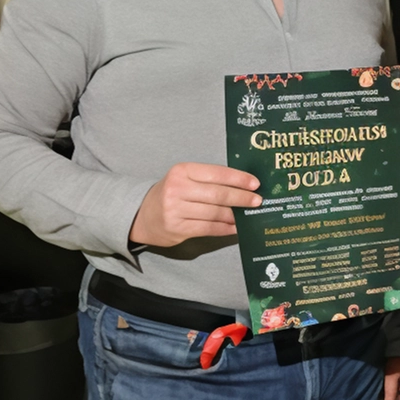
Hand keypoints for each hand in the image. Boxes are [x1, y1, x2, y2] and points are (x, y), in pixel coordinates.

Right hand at [128, 163, 260, 247]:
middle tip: (257, 201)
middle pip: (218, 194)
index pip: (216, 173)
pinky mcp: (177, 228)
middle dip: (241, 198)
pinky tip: (236, 228)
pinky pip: (208, 228)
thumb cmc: (172, 193)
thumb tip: (244, 187)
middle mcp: (177, 189)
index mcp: (182, 171)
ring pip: (214, 213)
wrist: (141, 215)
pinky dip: (225, 228)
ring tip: (249, 215)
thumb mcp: (185, 179)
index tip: (255, 184)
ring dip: (235, 215)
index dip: (238, 178)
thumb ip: (209, 180)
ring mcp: (175, 210)